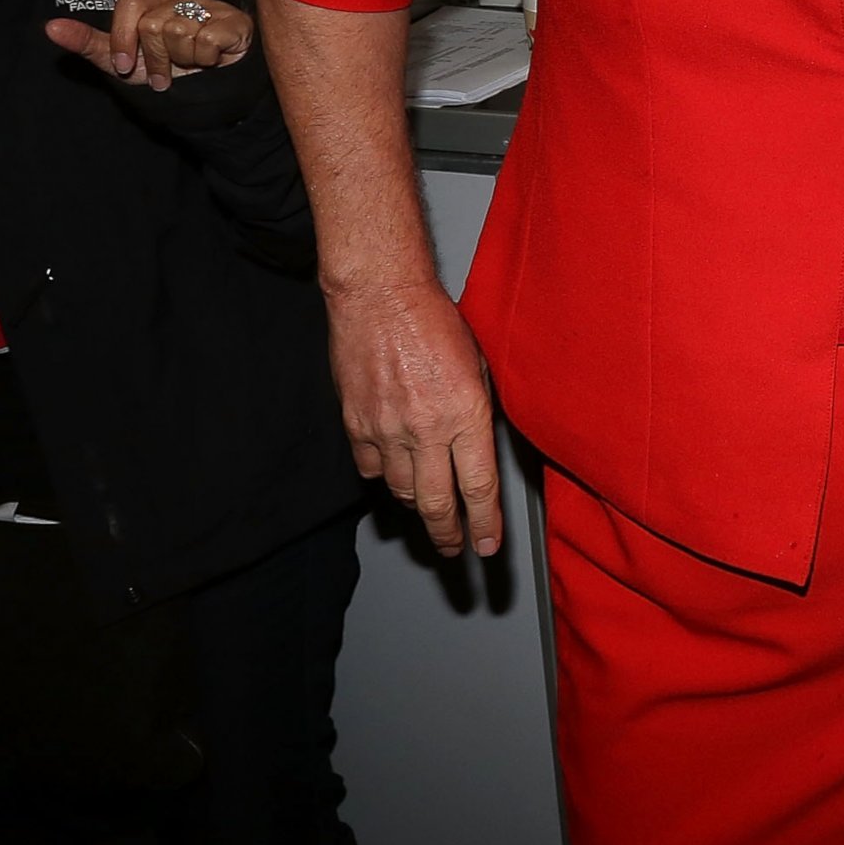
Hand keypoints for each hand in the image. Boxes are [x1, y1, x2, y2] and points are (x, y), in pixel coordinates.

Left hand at [46, 0, 252, 89]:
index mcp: (154, 0)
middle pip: (154, 24)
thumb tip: (50, 27)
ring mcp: (211, 5)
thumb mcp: (121, 61)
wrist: (211, 89)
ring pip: (181, 31)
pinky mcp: (235, 20)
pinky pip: (208, 39)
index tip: (124, 66)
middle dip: (156, 58)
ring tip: (189, 64)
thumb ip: (89, 43)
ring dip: (182, 60)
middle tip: (164, 73)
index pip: (130, 6)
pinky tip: (211, 59)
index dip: (124, 39)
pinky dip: (207, 58)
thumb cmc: (166, 69)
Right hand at [326, 280, 503, 558]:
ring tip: (430, 511)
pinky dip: (382, 476)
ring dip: (418, 505)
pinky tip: (391, 473)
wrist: (380, 296)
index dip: (485, 523)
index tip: (487, 546)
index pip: (479, 486)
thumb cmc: (436, 321)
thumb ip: (480, 411)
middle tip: (456, 549)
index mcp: (466, 414)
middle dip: (448, 535)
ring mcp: (386, 430)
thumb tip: (482, 448)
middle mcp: (426, 429)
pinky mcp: (356, 423)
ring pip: (402, 490)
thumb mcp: (480, 364)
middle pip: (437, 503)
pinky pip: (369, 467)